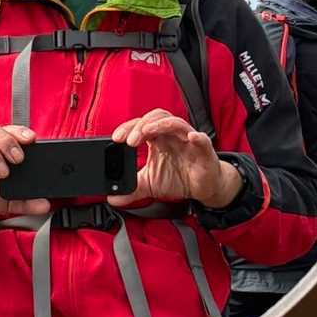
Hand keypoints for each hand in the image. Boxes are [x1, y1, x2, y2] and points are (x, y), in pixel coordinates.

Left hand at [109, 109, 242, 209]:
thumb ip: (132, 189)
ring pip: (175, 123)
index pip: (141, 125)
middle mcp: (172, 135)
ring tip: (147, 131)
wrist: (204, 188)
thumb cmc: (180, 179)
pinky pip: (202, 139)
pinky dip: (197, 137)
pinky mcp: (204, 150)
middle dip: (140, 126)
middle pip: (155, 118)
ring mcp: (189, 140)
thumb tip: (112, 197)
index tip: (116, 139)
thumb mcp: (151, 184)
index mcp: (158, 139)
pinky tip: (191, 137)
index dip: (128, 128)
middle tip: (129, 140)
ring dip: (160, 125)